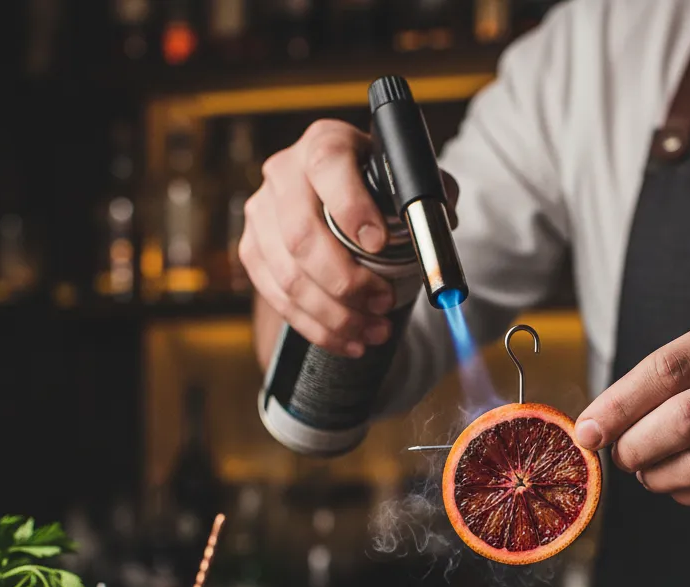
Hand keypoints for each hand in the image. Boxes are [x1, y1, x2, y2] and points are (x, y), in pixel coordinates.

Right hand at [239, 119, 457, 358]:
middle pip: (302, 235)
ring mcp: (262, 213)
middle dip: (347, 281)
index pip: (329, 167)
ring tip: (374, 332)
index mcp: (325, 143)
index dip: (351, 207)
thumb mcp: (411, 183)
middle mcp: (284, 173)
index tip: (378, 244)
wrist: (342, 200)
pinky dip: (316, 328)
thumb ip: (429, 199)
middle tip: (384, 304)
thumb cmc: (381, 192)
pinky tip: (348, 340)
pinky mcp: (253, 250)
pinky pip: (278, 298)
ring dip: (335, 315)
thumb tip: (436, 238)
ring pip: (289, 276)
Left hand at [574, 304, 689, 505]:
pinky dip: (684, 492)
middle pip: (681, 421)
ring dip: (656, 475)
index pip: (666, 369)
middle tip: (619, 455)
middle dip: (634, 446)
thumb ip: (677, 374)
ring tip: (646, 471)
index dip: (617, 405)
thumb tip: (602, 420)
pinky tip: (679, 481)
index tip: (585, 430)